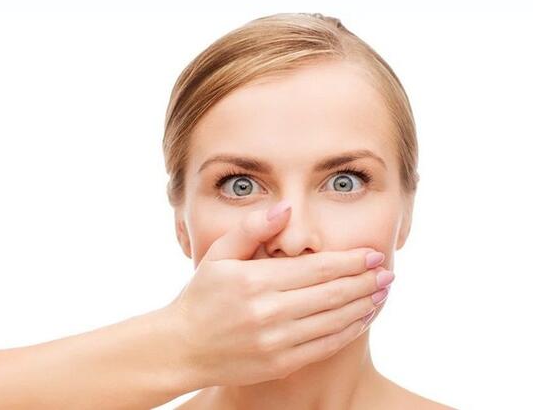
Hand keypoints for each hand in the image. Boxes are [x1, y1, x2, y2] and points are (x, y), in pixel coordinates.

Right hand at [166, 201, 392, 386]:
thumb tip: (287, 209)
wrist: (183, 347)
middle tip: (388, 272)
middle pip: (332, 294)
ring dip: (364, 305)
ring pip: (334, 320)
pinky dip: (349, 331)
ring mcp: (276, 341)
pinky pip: (326, 346)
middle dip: (366, 282)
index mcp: (254, 281)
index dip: (350, 261)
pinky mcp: (281, 363)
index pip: (316, 268)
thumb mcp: (218, 255)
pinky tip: (361, 318)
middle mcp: (268, 312)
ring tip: (381, 293)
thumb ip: (252, 228)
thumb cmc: (201, 296)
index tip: (373, 254)